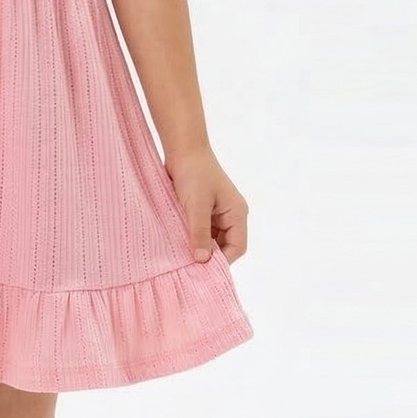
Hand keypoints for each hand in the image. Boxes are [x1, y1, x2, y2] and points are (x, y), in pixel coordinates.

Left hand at [164, 145, 248, 264]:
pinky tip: (178, 241)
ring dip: (199, 246)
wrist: (183, 149)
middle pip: (225, 246)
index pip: (237, 247)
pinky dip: (192, 237)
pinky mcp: (202, 211)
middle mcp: (230, 216)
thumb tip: (202, 260)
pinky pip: (201, 231)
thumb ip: (200, 232)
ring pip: (211, 240)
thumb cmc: (194, 173)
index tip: (202, 268)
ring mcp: (216, 214)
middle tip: (189, 264)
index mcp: (237, 213)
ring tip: (182, 253)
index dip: (222, 260)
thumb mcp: (196, 205)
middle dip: (209, 255)